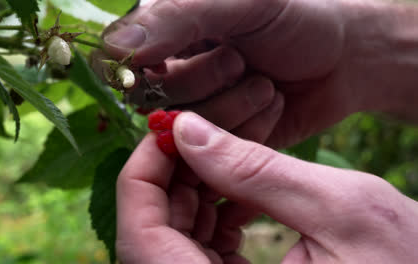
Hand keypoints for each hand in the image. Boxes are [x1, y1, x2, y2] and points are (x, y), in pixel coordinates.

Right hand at [94, 0, 398, 147]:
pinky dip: (248, 128)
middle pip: (152, 99)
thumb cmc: (294, 21)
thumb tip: (114, 48)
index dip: (143, 70)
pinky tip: (270, 104)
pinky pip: (214, 151)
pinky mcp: (220, 141)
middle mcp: (173, 71)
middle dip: (205, 80)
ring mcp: (197, 110)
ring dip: (231, 106)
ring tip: (264, 83)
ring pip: (183, 128)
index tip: (171, 64)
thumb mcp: (242, 3)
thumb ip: (178, 17)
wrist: (342, 60)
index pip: (120, 61)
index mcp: (166, 32)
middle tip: (242, 60)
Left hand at [117, 112, 417, 262]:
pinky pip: (201, 257)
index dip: (143, 176)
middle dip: (170, 180)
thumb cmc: (411, 262)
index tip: (165, 130)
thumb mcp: (342, 209)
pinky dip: (211, 219)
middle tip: (194, 136)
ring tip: (221, 160)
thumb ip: (256, 170)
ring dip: (191, 197)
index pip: (140, 241)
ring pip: (173, 245)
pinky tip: (238, 195)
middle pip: (151, 240)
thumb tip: (187, 130)